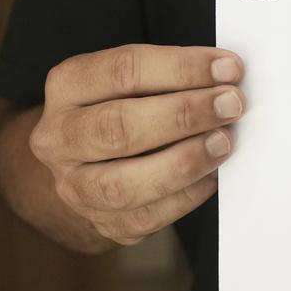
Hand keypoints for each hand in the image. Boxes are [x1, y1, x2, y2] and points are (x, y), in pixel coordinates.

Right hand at [28, 44, 245, 244]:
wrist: (86, 164)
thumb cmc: (122, 108)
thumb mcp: (133, 79)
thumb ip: (171, 76)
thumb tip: (226, 79)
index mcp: (68, 86)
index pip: (124, 71)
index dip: (182, 68)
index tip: (228, 68)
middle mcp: (60, 137)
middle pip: (118, 128)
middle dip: (184, 115)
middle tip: (229, 105)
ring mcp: (75, 186)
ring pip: (124, 183)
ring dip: (184, 162)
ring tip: (222, 143)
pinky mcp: (101, 222)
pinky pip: (145, 218)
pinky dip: (185, 196)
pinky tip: (210, 176)